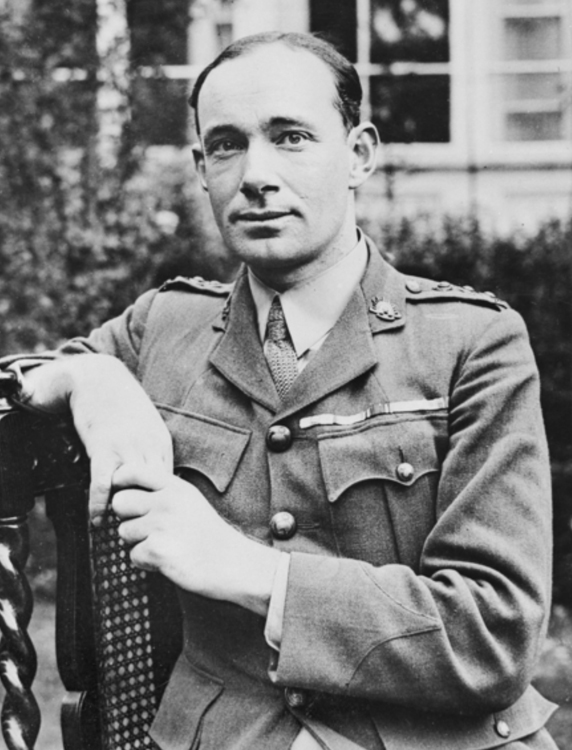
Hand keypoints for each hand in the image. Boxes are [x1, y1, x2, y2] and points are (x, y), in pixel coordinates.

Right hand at [22, 354, 172, 521]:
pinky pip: (103, 483)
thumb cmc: (120, 405)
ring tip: (122, 536)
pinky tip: (97, 519)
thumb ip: (149, 454)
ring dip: (127, 514)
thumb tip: (151, 481)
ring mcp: (128, 448)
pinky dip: (100, 504)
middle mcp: (149, 448)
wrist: (98, 377)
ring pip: (133, 490)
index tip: (160, 528)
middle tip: (145, 540)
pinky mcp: (104, 447)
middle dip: (152, 516)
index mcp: (161, 445)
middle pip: (156, 492)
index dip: (162, 508)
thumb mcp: (145, 429)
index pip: (168, 485)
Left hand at [112, 470, 280, 615]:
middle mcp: (167, 501)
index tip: (127, 496)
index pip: (131, 471)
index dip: (120, 483)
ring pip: (124, 532)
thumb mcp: (189, 501)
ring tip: (165, 544)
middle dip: (128, 517)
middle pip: (120, 502)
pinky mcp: (158, 551)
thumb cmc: (207, 534)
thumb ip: (161, 492)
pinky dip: (147, 562)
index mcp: (175, 486)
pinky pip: (133, 556)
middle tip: (147, 528)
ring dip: (138, 542)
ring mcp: (162, 525)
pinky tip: (168, 559)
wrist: (233, 564)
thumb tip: (123, 494)